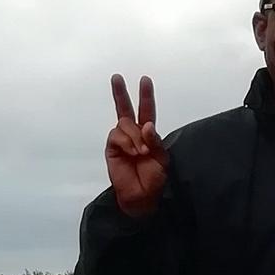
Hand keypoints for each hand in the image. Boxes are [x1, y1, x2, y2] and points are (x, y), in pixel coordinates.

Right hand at [106, 74, 168, 215]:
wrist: (143, 197)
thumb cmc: (155, 179)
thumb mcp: (162, 158)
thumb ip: (155, 141)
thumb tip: (147, 125)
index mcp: (148, 135)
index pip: (147, 111)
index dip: (146, 96)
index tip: (145, 80)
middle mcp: (133, 134)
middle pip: (125, 109)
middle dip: (120, 93)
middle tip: (116, 78)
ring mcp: (121, 141)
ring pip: (124, 124)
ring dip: (135, 136)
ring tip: (142, 153)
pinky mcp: (112, 148)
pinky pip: (117, 135)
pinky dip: (127, 142)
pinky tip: (133, 153)